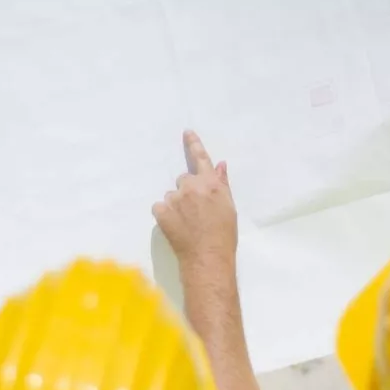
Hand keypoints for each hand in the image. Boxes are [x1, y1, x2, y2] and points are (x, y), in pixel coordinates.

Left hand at [153, 131, 237, 270]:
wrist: (207, 257)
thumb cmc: (223, 235)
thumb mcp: (229, 207)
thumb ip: (222, 184)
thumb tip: (220, 165)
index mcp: (210, 183)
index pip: (201, 158)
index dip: (193, 144)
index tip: (186, 132)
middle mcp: (191, 186)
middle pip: (183, 180)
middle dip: (187, 191)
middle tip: (195, 210)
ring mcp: (175, 198)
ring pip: (172, 195)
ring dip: (176, 205)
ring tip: (186, 223)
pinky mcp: (161, 211)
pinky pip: (160, 207)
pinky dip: (165, 215)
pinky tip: (175, 227)